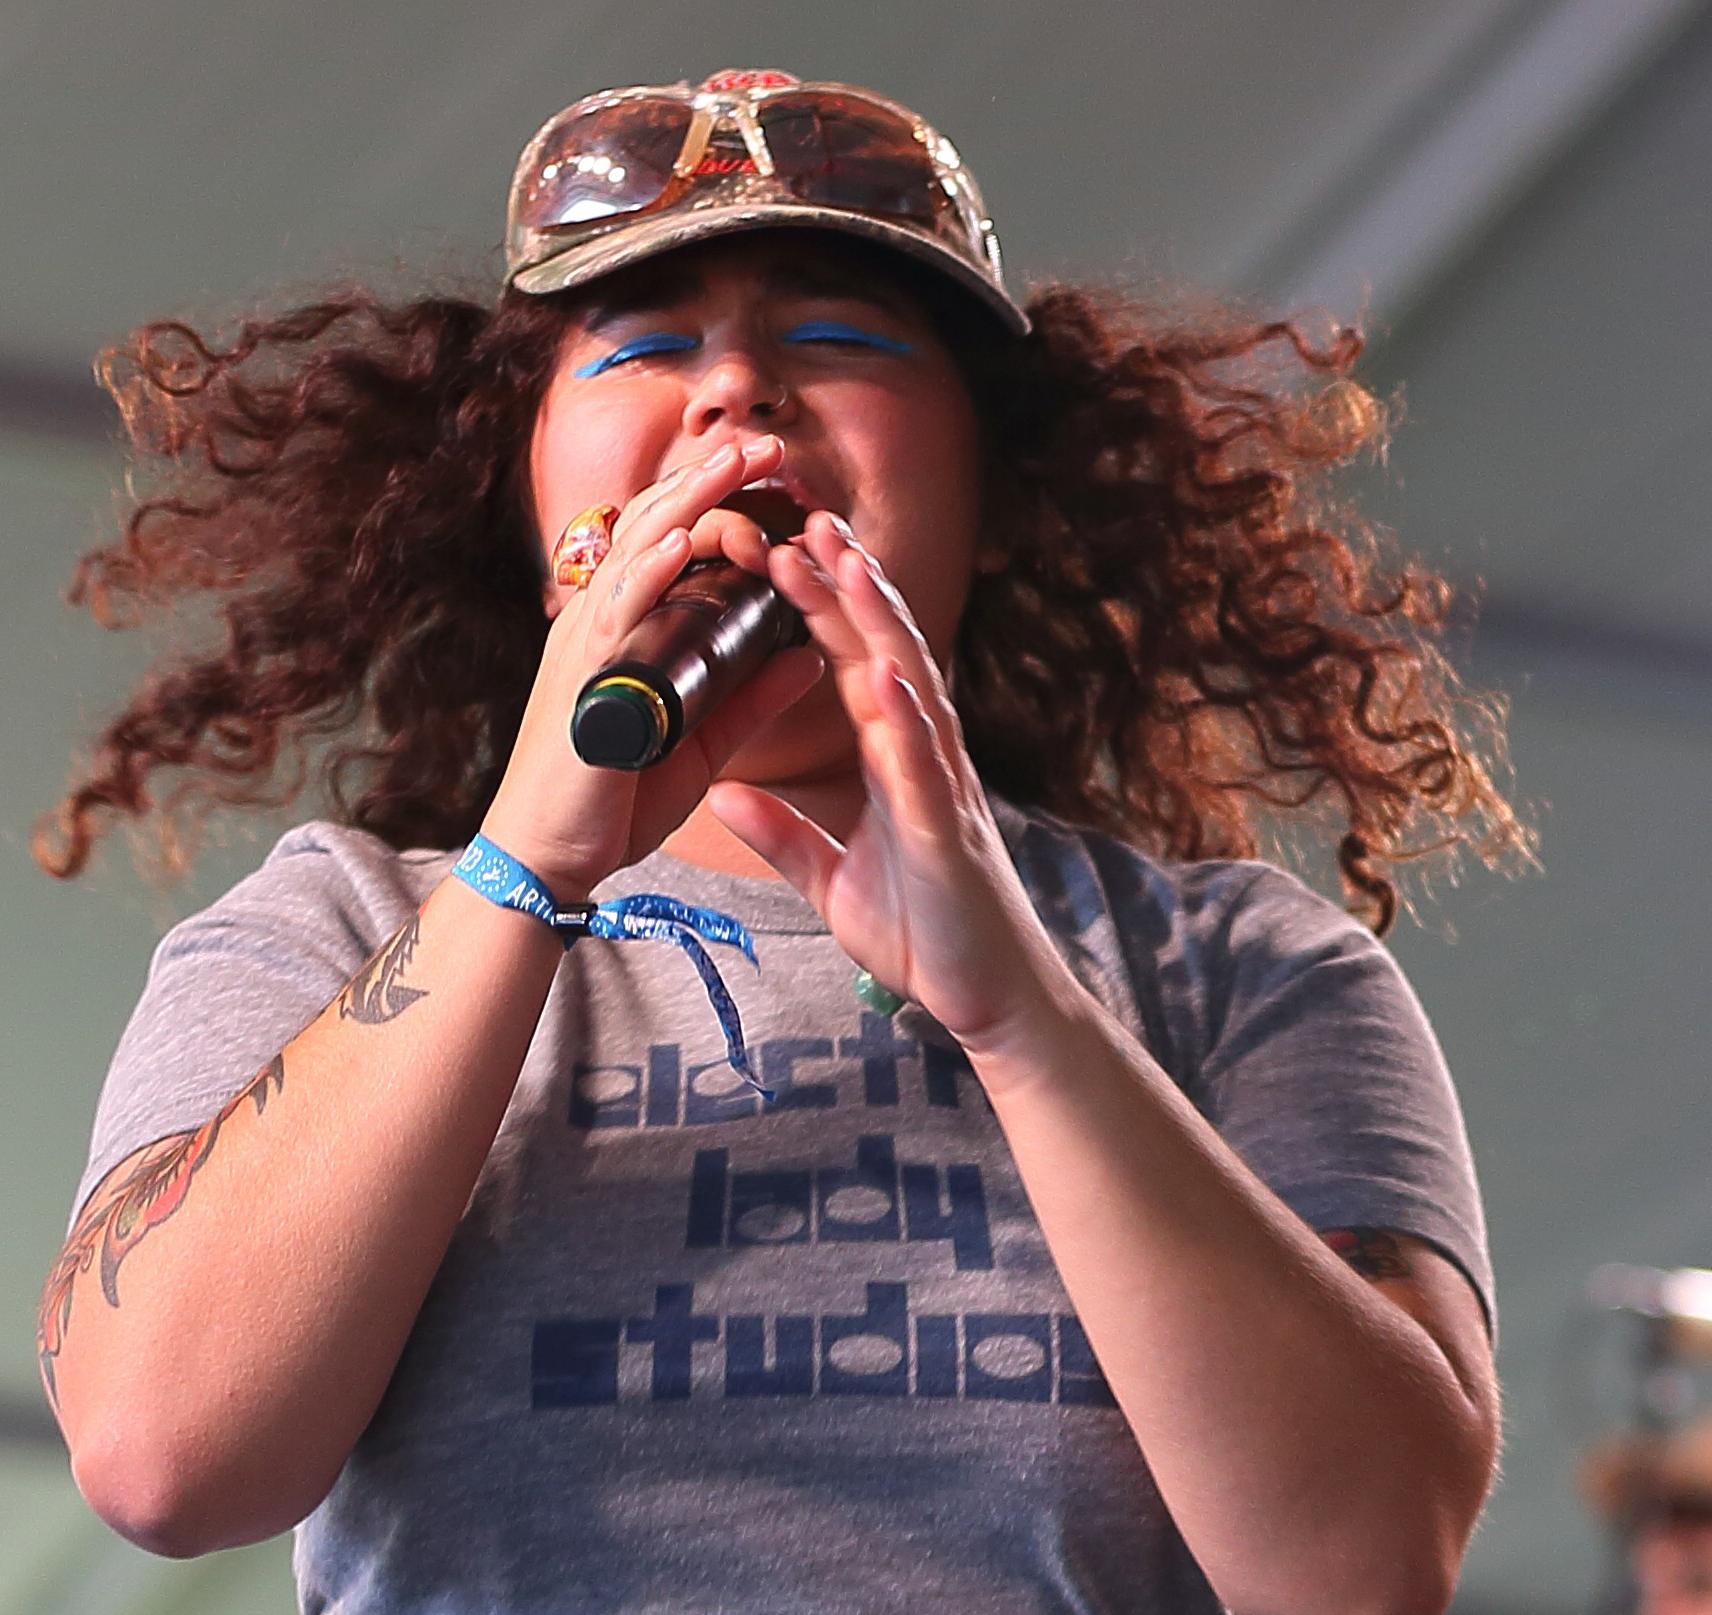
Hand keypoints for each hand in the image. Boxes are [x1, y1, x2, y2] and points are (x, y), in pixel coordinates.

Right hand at [480, 435, 825, 898]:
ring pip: (638, 553)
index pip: (668, 544)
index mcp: (623, 631)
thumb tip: (811, 652)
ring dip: (689, 502)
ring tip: (737, 462)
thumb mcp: (702, 743)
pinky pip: (614, 614)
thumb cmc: (614, 802)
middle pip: (654, 527)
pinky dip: (649, 573)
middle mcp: (597, 623)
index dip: (715, 503)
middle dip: (710, 481)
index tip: (770, 475)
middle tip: (766, 445)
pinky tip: (684, 539)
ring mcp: (584, 646)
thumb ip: (753, 698)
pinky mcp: (581, 682)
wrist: (549, 858)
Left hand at [708, 514, 1072, 1048]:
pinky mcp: (948, 832)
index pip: (851, 667)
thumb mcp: (830, 882)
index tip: (778, 553)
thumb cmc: (924, 936)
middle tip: (806, 517)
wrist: (986, 1000)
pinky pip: (924, 765)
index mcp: (894, 762)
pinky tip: (881, 672)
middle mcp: (923, 758)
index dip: (818, 610)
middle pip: (882, 652)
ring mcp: (941, 788)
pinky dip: (904, 716)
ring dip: (878, 623)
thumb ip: (783, 834)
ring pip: (909, 686)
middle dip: (846, 585)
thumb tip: (724, 795)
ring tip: (845, 562)